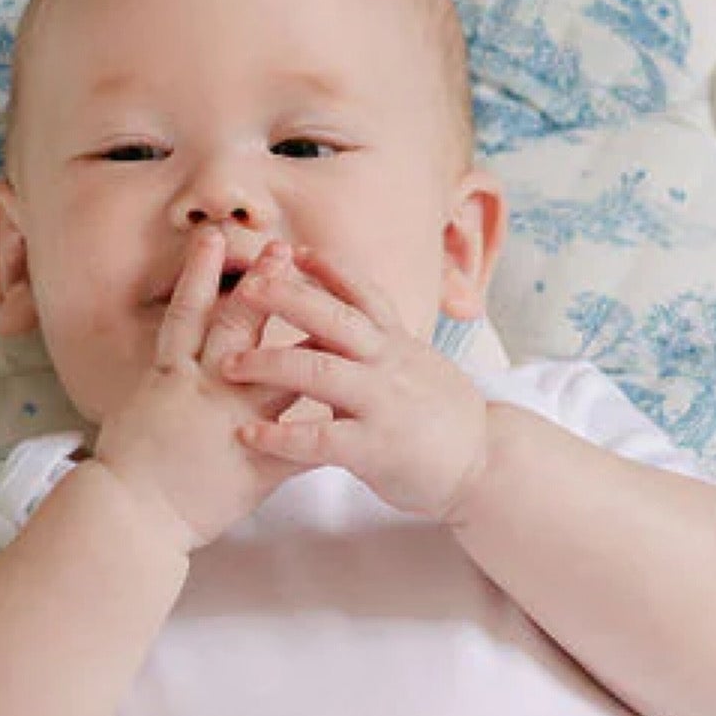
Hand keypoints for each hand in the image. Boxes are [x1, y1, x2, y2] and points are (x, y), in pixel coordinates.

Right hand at [89, 227, 332, 553]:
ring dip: (303, 342)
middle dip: (260, 286)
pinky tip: (352, 410)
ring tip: (328, 316)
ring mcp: (231, 425)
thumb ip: (167, 381)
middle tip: (279, 249)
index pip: (189, 314)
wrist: (129, 516)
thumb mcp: (140, 409)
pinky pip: (298, 444)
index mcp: (171, 376)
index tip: (217, 238)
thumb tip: (177, 360)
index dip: (202, 273)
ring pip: (276, 375)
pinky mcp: (254, 465)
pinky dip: (323, 427)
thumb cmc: (125, 468)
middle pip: (235, 328)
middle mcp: (203, 390)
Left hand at [217, 245, 491, 522]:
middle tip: (245, 288)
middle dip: (287, 298)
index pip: (362, 292)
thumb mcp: (416, 366)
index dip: (327, 268)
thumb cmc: (443, 418)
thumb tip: (334, 325)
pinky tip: (248, 435)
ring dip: (269, 363)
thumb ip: (377, 345)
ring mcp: (383, 403)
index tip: (291, 249)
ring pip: (319, 371)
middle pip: (334, 318)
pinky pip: (319, 438)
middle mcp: (389, 363)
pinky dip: (280, 435)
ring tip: (229, 364)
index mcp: (398, 342)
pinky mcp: (375, 448)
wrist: (487, 466)